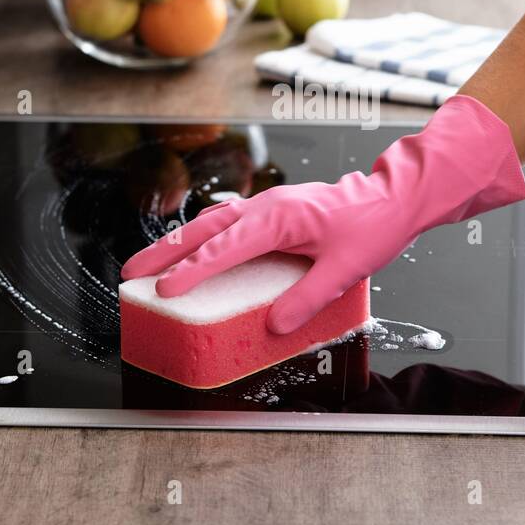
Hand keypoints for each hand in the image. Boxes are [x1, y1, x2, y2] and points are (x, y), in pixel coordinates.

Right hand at [120, 95, 524, 333]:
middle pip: (204, 229)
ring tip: (146, 265)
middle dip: (164, 253)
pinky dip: (202, 237)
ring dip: (177, 244)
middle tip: (130, 275)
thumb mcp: (344, 270)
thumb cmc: (373, 227)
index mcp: (279, 218)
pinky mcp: (273, 212)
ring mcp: (268, 206)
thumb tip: (274, 326)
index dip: (193, 270)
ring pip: (211, 223)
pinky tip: (192, 251)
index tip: (166, 290)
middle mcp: (266, 207)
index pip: (225, 247)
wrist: (395, 197)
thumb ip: (307, 298)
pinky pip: (227, 223)